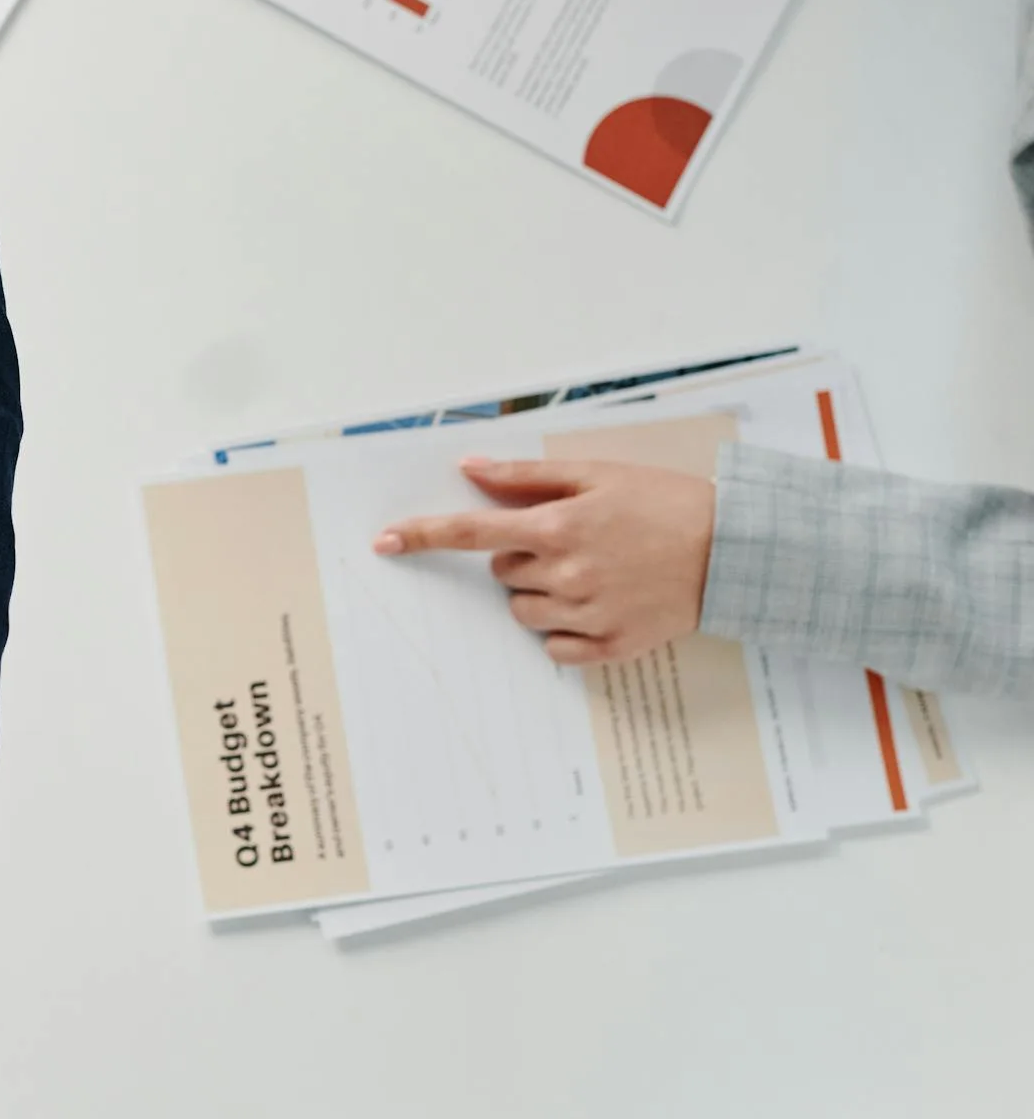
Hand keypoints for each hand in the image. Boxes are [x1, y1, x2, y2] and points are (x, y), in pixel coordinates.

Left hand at [371, 457, 712, 665]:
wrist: (733, 550)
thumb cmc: (663, 503)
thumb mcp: (595, 475)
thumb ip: (525, 477)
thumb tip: (468, 470)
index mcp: (557, 527)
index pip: (470, 534)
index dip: (422, 536)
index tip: (384, 542)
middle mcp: (566, 573)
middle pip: (502, 574)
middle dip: (522, 559)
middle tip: (570, 543)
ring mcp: (588, 613)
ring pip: (524, 612)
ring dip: (541, 595)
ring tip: (592, 574)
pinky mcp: (612, 646)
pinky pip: (556, 648)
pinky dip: (565, 632)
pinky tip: (599, 607)